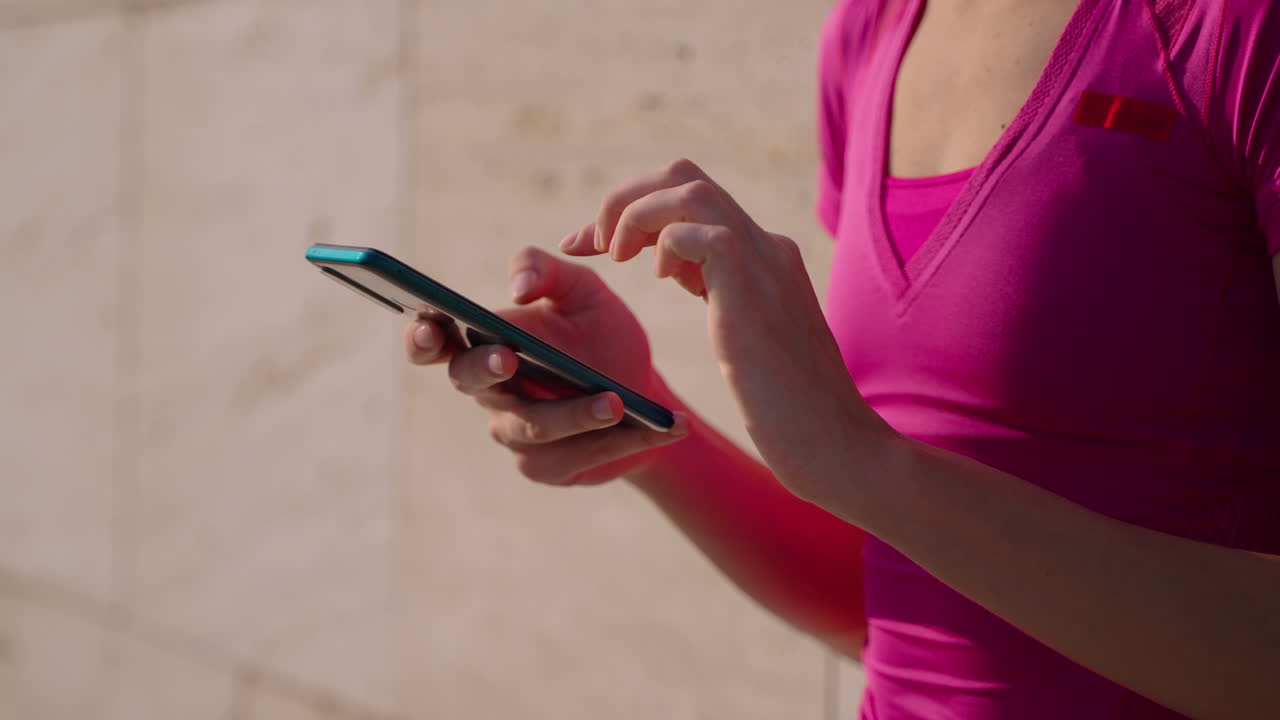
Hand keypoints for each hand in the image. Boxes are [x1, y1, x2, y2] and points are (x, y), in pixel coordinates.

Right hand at [404, 246, 687, 485]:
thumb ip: (548, 272)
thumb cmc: (599, 333)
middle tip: (509, 356)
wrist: (641, 385)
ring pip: (532, 427)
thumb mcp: (584, 291)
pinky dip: (625, 440)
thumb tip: (518, 285)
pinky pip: (579, 457)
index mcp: (487, 342)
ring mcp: (515, 432)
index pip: (436, 341)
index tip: (428, 323)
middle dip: (485, 368)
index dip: (421, 336)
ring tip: (616, 402)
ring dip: (575, 415)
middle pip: (470, 382)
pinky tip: (665, 427)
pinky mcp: (549, 467)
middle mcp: (491, 391)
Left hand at [562, 159, 894, 503]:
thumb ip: (724, 295)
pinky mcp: (751, 288)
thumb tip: (682, 273)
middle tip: (591, 243)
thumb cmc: (792, 413)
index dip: (633, 211)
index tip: (593, 245)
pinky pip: (694, 229)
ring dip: (633, 214)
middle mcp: (766, 248)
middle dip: (623, 199)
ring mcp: (763, 263)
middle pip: (681, 176)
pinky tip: (659, 281)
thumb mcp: (749, 335)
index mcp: (764, 256)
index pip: (690, 198)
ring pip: (685, 189)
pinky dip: (661, 245)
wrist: (838, 447)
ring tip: (614, 256)